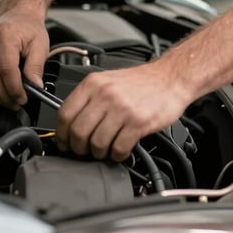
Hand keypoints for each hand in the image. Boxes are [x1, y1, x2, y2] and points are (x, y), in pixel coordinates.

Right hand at [0, 9, 48, 108]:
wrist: (19, 16)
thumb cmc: (29, 29)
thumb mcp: (41, 45)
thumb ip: (37, 67)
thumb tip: (34, 87)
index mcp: (6, 33)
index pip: (6, 69)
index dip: (14, 89)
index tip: (22, 99)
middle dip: (4, 96)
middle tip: (15, 103)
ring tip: (7, 98)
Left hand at [55, 62, 190, 161]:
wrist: (170, 77)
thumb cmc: (141, 81)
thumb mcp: (109, 80)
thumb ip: (90, 98)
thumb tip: (71, 123)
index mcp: (94, 83)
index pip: (65, 114)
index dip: (62, 135)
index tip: (65, 143)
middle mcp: (105, 94)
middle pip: (78, 132)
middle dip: (79, 148)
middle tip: (85, 151)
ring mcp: (122, 108)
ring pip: (97, 143)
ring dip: (99, 153)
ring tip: (105, 150)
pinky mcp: (138, 122)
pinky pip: (119, 148)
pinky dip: (118, 155)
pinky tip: (121, 150)